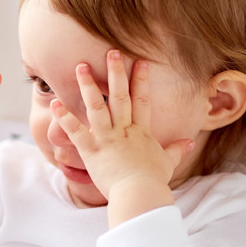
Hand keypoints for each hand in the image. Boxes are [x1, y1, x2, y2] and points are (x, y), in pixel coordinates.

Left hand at [52, 50, 193, 224]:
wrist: (140, 193)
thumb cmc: (153, 181)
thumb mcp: (167, 163)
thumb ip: (177, 150)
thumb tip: (190, 142)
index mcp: (140, 132)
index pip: (141, 100)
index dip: (141, 80)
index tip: (140, 62)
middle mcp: (123, 130)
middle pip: (119, 96)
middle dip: (115, 73)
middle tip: (111, 52)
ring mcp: (106, 138)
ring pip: (96, 107)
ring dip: (88, 86)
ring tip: (80, 67)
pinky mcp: (91, 151)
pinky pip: (75, 132)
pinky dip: (64, 118)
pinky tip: (55, 104)